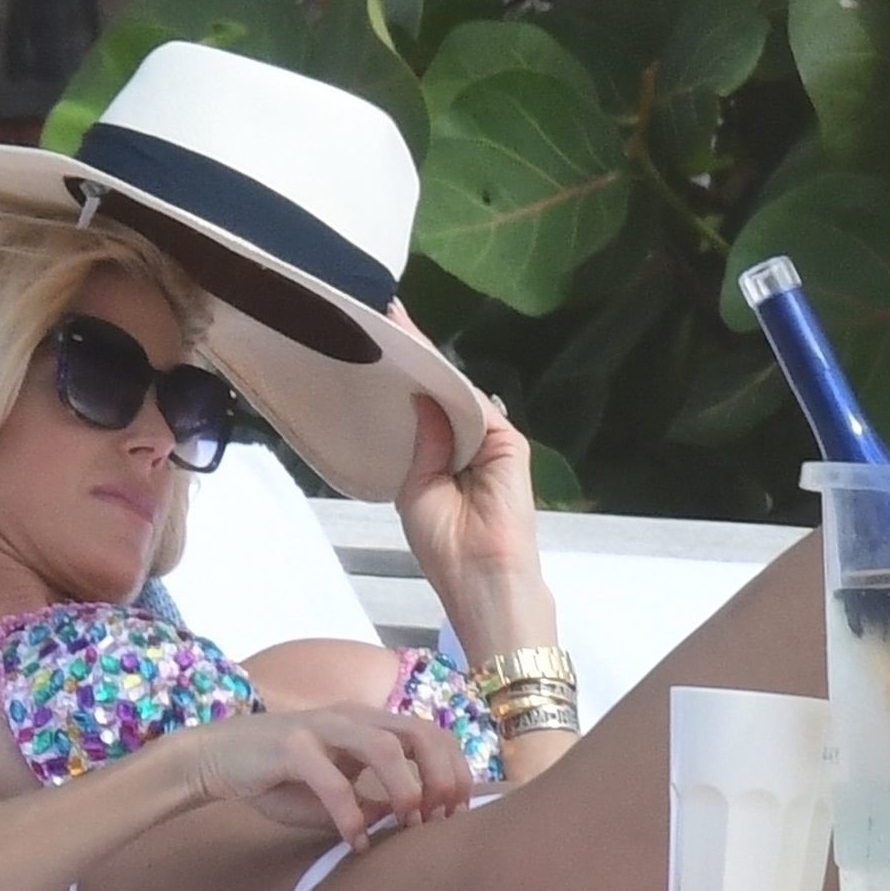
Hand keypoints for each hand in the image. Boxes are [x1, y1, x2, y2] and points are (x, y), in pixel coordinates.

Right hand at [177, 705, 471, 852]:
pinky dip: (350, 814)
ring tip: (408, 824)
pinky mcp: (292, 745)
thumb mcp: (335, 790)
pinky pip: (333, 780)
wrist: (216, 758)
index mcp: (369, 722)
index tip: (455, 813)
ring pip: (384, 747)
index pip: (432, 734)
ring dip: (406, 788)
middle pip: (420, 733)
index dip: (453, 771)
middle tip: (440, 818)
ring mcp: (322, 727)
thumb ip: (370, 801)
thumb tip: (407, 825)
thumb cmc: (279, 777)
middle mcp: (353, 717)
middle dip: (442, 776)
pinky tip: (355, 841)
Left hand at [388, 301, 538, 575]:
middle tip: (385, 313)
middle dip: (416, 355)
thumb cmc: (444, 546)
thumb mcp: (416, 488)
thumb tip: (419, 396)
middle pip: (441, 392)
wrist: (481, 577)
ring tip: (396, 322)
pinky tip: (423, 354)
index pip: (424, 407)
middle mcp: (467, 444)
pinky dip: (450, 381)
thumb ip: (420, 442)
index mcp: (442, 458)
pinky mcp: (509, 443)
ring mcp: (491, 441)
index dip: (405, 375)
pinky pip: (476, 405)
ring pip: (458, 392)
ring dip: (429, 359)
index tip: (380, 337)